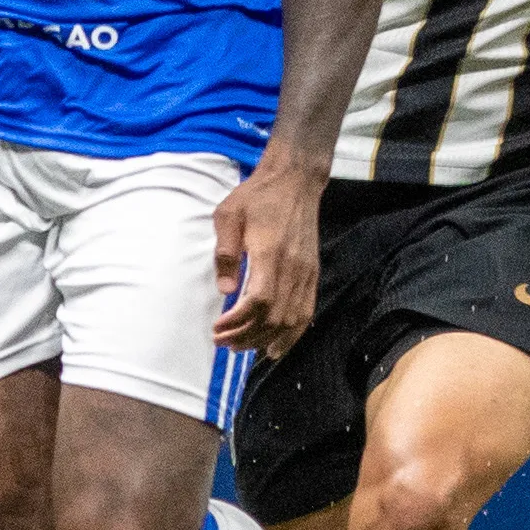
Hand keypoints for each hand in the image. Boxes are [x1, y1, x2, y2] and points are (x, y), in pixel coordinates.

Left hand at [212, 156, 323, 357]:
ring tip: (243, 348)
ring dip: (266, 340)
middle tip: (223, 342)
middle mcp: (292, 268)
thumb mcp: (228, 215)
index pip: (258, 301)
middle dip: (246, 337)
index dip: (237, 322)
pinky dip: (292, 335)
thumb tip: (224, 291)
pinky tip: (276, 348)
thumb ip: (225, 253)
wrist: (294, 181)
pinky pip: (306, 312)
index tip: (217, 328)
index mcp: (270, 253)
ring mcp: (306, 273)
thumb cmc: (257, 196)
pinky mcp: (312, 274)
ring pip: (291, 320)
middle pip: (274, 318)